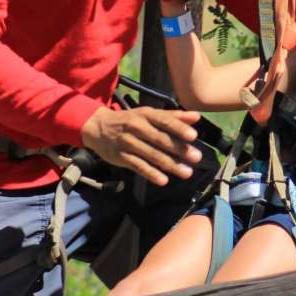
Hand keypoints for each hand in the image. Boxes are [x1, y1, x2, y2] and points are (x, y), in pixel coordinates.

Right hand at [80, 106, 202, 185]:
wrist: (98, 127)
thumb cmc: (130, 120)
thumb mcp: (149, 114)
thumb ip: (173, 116)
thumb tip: (196, 116)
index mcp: (146, 115)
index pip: (164, 120)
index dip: (179, 128)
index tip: (193, 136)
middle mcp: (137, 127)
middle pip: (160, 139)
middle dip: (179, 149)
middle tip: (196, 157)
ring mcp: (128, 143)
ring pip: (151, 155)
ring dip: (170, 164)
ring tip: (187, 172)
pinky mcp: (121, 157)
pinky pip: (138, 166)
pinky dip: (151, 173)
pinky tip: (163, 180)